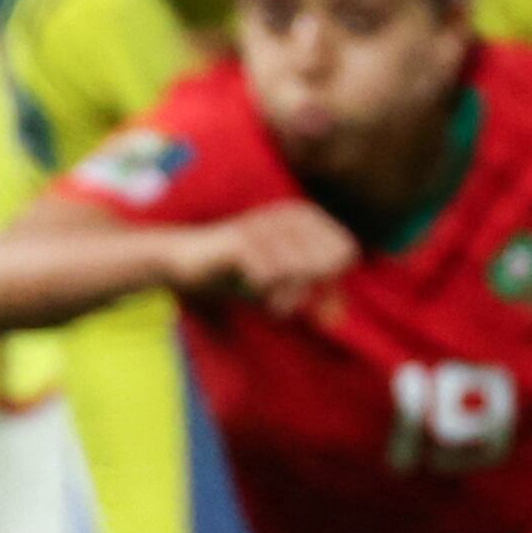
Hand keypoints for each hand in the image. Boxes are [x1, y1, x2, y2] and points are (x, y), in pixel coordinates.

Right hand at [171, 201, 354, 314]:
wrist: (186, 258)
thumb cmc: (238, 271)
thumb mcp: (282, 283)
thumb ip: (312, 295)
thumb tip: (336, 318)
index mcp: (305, 217)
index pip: (346, 252)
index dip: (334, 283)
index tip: (313, 302)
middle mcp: (289, 214)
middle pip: (328, 261)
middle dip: (315, 291)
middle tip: (291, 308)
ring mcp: (265, 224)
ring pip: (301, 268)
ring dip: (291, 296)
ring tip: (275, 307)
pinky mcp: (242, 240)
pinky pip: (271, 274)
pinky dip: (268, 292)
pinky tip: (258, 295)